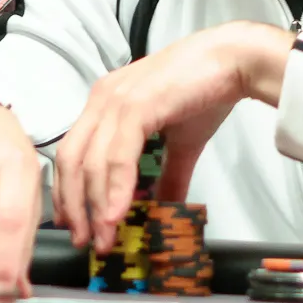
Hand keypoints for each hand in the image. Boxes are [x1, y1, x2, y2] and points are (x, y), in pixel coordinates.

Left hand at [53, 22, 294, 252]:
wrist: (235, 60)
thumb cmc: (208, 91)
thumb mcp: (181, 142)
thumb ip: (168, 176)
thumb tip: (165, 208)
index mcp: (106, 102)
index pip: (72, 152)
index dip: (68, 192)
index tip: (76, 225)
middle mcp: (103, 98)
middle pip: (70, 159)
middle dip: (73, 205)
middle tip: (83, 241)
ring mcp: (117, 99)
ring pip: (91, 161)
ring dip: (95, 206)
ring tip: (105, 238)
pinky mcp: (137, 104)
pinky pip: (118, 155)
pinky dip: (115, 188)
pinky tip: (118, 215)